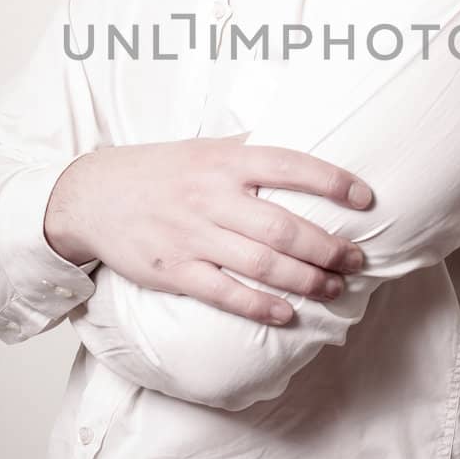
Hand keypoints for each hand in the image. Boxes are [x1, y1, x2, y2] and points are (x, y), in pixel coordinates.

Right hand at [43, 134, 371, 324]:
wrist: (93, 195)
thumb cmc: (161, 170)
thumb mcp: (204, 147)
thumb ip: (250, 152)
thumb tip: (305, 145)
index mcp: (224, 161)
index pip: (289, 166)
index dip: (331, 181)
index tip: (366, 197)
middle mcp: (211, 197)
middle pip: (282, 227)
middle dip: (328, 246)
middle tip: (358, 257)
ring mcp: (192, 237)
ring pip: (261, 264)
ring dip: (306, 279)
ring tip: (336, 287)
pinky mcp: (175, 271)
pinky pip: (225, 294)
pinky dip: (260, 306)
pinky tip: (287, 314)